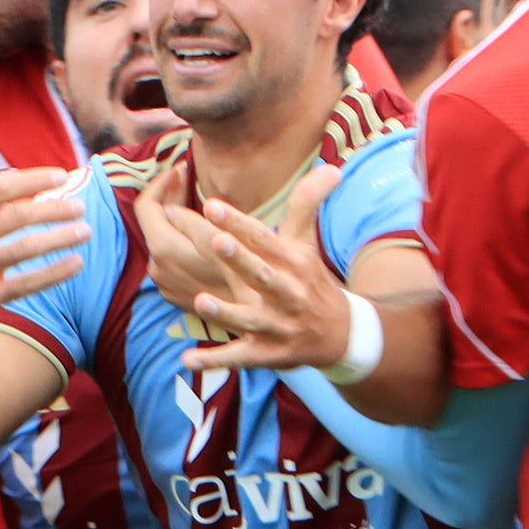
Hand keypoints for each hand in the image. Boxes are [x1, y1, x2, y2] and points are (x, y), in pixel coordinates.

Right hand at [0, 137, 87, 348]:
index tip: (61, 176)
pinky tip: (76, 264)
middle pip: (16, 216)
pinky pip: (26, 284)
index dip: (33, 179)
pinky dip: (54, 273)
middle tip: (81, 206)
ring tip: (85, 231)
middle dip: (54, 209)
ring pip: (24, 249)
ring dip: (60, 238)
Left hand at [146, 164, 353, 372]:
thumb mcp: (307, 243)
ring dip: (225, 311)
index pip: (262, 238)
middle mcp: (285, 292)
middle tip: (215, 241)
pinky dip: (215, 360)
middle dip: (240, 260)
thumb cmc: (311, 280)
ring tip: (199, 299)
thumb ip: (307, 204)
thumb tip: (331, 168)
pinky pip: (238, 357)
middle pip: (260, 274)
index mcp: (290, 261)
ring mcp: (276, 325)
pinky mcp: (267, 353)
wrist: (340, 334)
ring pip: (248, 318)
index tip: (212, 204)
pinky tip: (187, 358)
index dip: (238, 222)